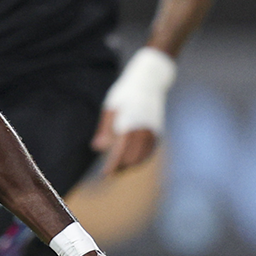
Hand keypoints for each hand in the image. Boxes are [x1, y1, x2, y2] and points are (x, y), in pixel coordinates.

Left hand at [93, 46, 173, 175]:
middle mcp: (143, 128)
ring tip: (120, 168)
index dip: (113, 165)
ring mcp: (153, 130)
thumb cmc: (124, 94)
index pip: (120, 151)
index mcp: (129, 123)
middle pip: (132, 156)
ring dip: (131, 164)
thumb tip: (98, 148)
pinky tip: (133, 160)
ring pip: (143, 155)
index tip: (105, 174)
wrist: (149, 81)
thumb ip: (105, 130)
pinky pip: (150, 149)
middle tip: (110, 173)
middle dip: (121, 167)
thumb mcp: (110, 108)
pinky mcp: (158, 130)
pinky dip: (142, 157)